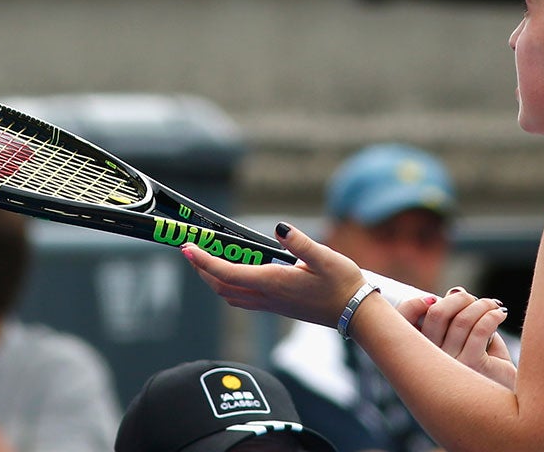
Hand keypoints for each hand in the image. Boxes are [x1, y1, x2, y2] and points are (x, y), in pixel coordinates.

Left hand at [179, 223, 362, 328]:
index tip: (187, 247)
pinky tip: (233, 271)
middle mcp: (268, 296)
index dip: (204, 260)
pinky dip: (228, 284)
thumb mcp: (325, 258)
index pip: (228, 273)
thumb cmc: (343, 285)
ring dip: (213, 278)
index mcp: (274, 282)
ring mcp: (271, 304)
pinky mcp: (277, 306)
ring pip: (230, 295)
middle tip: (189, 249)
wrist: (356, 314)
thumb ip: (300, 243)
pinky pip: (243, 298)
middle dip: (201, 269)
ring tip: (205, 258)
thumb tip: (279, 228)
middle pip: (221, 287)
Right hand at [400, 287, 515, 385]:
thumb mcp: (464, 343)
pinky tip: (500, 314)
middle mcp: (431, 361)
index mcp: (423, 355)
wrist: (509, 402)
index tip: (432, 298)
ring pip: (462, 319)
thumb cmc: (485, 369)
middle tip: (472, 298)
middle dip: (457, 299)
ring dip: (481, 305)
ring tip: (493, 305)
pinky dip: (491, 316)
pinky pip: (480, 329)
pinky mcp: (473, 365)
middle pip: (437, 313)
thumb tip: (454, 292)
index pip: (403, 322)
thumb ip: (454, 320)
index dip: (413, 304)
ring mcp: (451, 364)